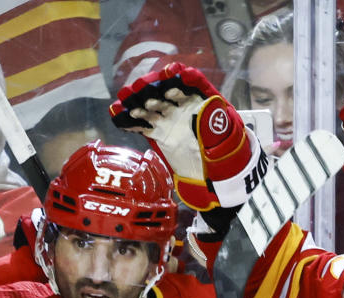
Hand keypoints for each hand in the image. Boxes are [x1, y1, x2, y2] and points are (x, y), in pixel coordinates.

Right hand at [111, 63, 266, 210]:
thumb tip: (209, 106)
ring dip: (138, 105)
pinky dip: (132, 123)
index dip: (181, 78)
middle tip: (138, 89)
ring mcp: (170, 121)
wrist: (212, 177)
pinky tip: (119, 118)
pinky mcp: (160, 134)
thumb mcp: (223, 140)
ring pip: (152, 109)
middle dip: (153, 90)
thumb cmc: (222, 155)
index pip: (193, 84)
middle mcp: (184, 108)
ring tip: (125, 104)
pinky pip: (144, 126)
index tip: (171, 74)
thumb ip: (214, 124)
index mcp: (203, 103)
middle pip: (166, 94)